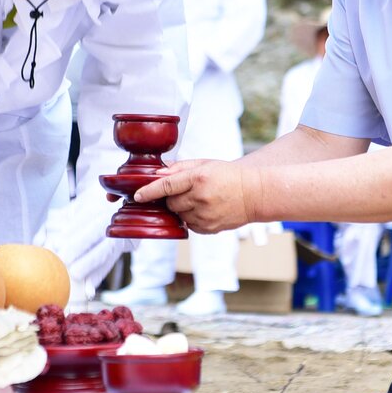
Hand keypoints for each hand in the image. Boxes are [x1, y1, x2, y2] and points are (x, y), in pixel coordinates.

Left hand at [132, 159, 257, 233]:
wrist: (254, 193)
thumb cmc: (229, 176)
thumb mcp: (205, 164)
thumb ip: (180, 168)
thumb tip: (158, 173)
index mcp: (199, 178)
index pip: (166, 185)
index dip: (149, 191)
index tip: (137, 196)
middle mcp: (201, 198)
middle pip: (170, 203)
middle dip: (172, 198)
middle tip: (187, 192)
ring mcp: (205, 215)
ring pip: (178, 215)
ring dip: (182, 208)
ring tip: (200, 200)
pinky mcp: (208, 229)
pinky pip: (189, 225)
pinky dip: (191, 218)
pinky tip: (206, 209)